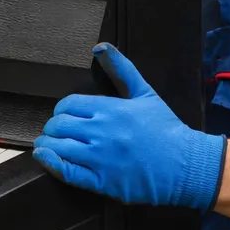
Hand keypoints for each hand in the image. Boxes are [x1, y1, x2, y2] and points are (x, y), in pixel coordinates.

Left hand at [33, 43, 225, 208]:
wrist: (184, 164)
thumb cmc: (165, 129)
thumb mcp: (145, 92)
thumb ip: (121, 68)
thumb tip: (100, 47)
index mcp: (111, 109)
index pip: (69, 104)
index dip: (62, 109)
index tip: (65, 115)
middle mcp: (102, 132)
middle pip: (60, 125)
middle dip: (54, 127)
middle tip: (56, 131)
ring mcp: (101, 158)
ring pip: (59, 148)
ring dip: (48, 145)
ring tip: (47, 144)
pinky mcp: (102, 182)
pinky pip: (67, 172)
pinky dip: (50, 164)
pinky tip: (45, 158)